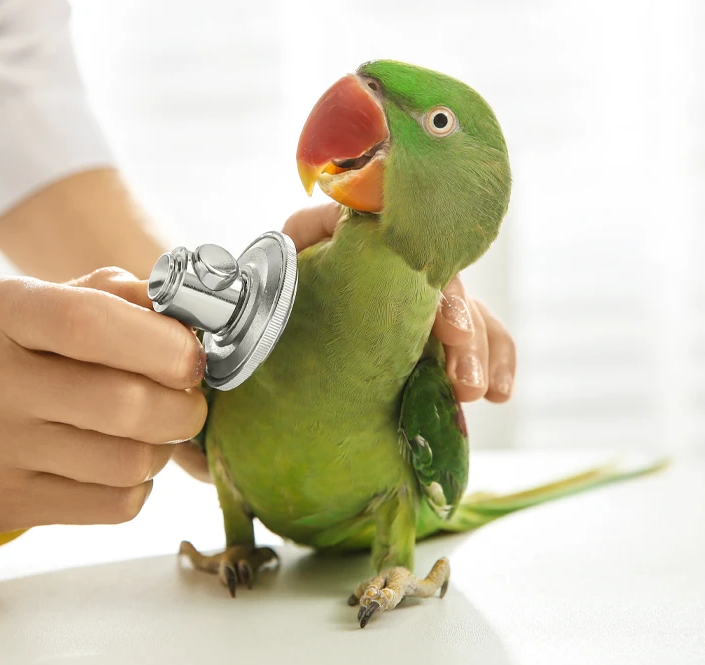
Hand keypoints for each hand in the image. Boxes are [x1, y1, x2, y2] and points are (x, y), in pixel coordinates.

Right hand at [0, 268, 206, 537]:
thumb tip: (174, 309)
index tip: (191, 355)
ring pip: (128, 461)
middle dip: (184, 406)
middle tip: (185, 400)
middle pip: (128, 403)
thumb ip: (90, 295)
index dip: (163, 343)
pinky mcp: (2, 505)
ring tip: (148, 434)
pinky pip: (108, 505)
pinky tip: (116, 468)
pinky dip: (135, 488)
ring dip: (162, 450)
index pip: (94, 322)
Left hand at [171, 203, 517, 482]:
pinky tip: (494, 392)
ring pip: (452, 304)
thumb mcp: (216, 329)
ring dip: (477, 344)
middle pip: (426, 271)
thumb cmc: (220, 337)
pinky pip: (460, 339)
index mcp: (313, 240)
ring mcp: (392, 298)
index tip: (439, 324)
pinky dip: (484, 358)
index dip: (415, 270)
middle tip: (461, 379)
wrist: (225, 363)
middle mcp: (361, 260)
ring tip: (478, 394)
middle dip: (457, 322)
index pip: (372, 230)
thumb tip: (210, 329)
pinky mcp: (412, 336)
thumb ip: (222, 324)